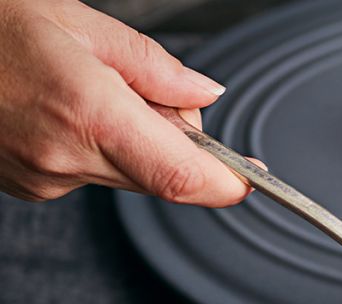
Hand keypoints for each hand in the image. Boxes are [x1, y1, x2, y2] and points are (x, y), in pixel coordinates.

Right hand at [0, 0, 248, 204]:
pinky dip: (95, 147)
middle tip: (152, 92)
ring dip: (132, 142)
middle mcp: (67, 157)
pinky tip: (58, 108)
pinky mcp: (32, 189)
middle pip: (163, 178)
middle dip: (176, 143)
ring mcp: (46, 179)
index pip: (183, 176)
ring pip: (129, 176)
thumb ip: (152, 67)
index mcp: (87, 111)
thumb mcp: (75, 18)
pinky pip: (91, 174)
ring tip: (85, 89)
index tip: (252, 179)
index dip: (227, 184)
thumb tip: (205, 94)